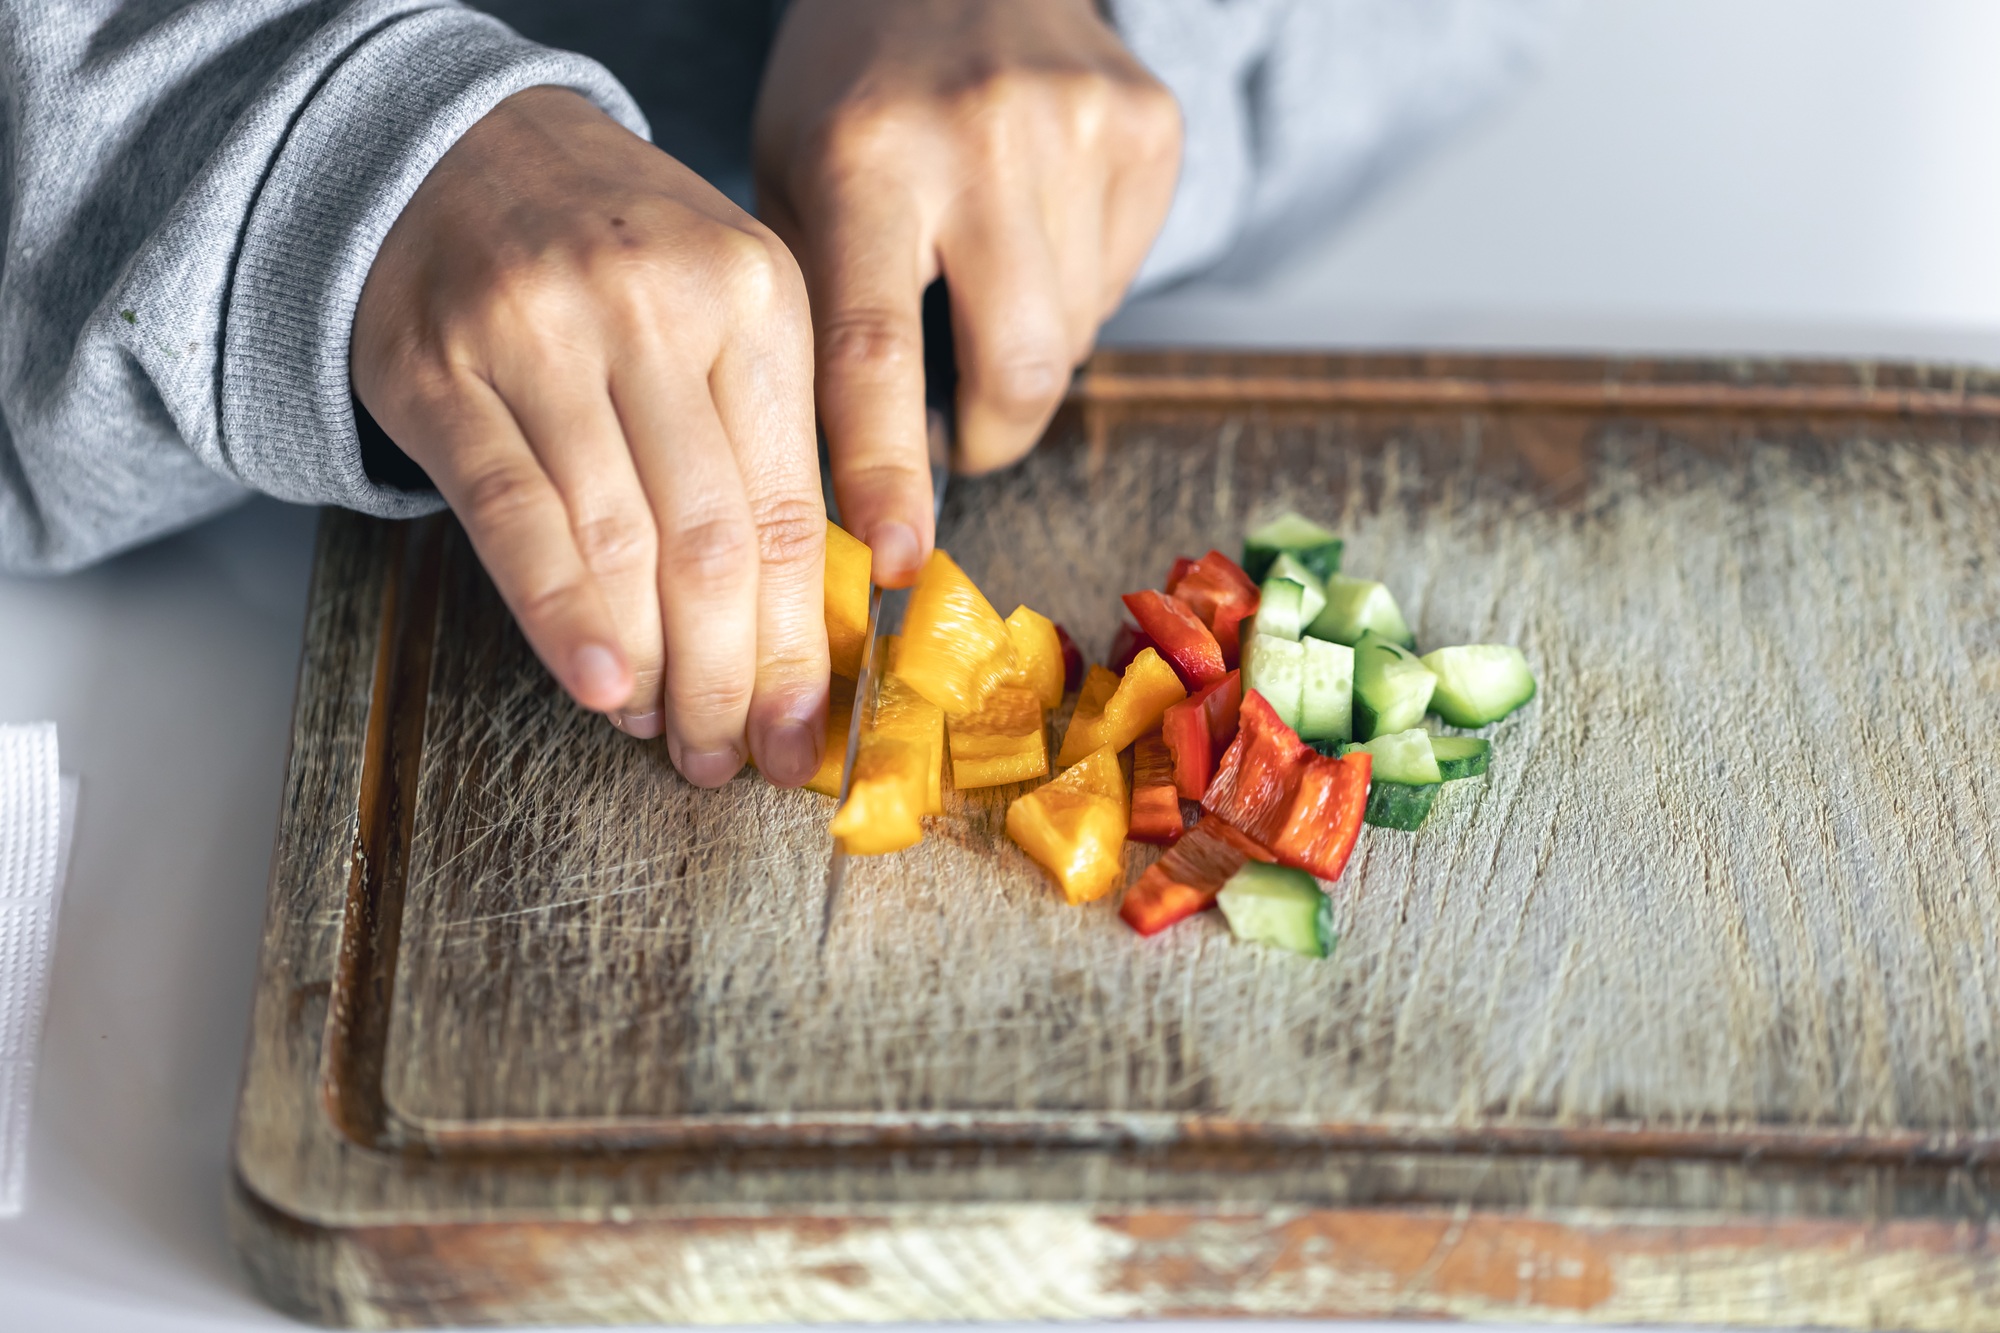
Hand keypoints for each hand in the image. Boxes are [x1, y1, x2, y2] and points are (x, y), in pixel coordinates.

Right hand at [352, 87, 826, 787]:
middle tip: (733, 758)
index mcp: (759, 296)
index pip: (791, 509)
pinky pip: (516, 514)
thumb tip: (818, 615)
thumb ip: (778, 436)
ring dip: (652, 663)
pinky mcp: (443, 365)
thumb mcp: (731, 305)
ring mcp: (543, 330)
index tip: (805, 732)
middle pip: (714, 540)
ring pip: (619, 539)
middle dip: (732, 676)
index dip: (801, 642)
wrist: (458, 150)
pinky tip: (599, 683)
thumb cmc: (619, 259)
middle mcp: (658, 305)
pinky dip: (561, 612)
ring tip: (669, 732)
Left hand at [753, 0, 1181, 585]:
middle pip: (1021, 364)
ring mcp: (1080, 125)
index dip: (890, 466)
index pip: (875, 346)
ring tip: (984, 275)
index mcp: (865, 155)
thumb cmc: (854, 91)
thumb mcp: (791, 181)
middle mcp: (980, 135)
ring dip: (1027, 349)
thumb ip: (814, 318)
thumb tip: (843, 484)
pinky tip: (1033, 220)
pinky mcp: (1150, 127)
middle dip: (997, 436)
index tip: (901, 557)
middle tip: (967, 440)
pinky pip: (1118, 280)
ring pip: (1076, 334)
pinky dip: (1073, 288)